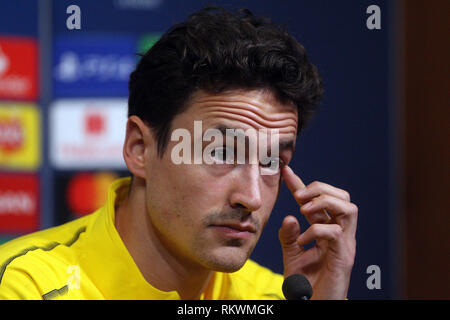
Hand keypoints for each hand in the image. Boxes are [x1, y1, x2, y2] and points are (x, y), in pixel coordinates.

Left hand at [278, 166, 357, 299]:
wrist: (313, 305)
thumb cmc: (305, 284)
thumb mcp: (292, 255)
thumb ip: (288, 236)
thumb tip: (289, 216)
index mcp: (327, 230)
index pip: (318, 200)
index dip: (302, 184)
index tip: (285, 172)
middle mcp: (340, 234)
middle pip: (342, 196)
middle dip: (320, 188)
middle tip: (298, 196)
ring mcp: (344, 245)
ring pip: (348, 208)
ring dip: (324, 202)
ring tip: (303, 209)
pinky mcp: (344, 258)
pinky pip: (335, 233)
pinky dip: (315, 230)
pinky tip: (302, 241)